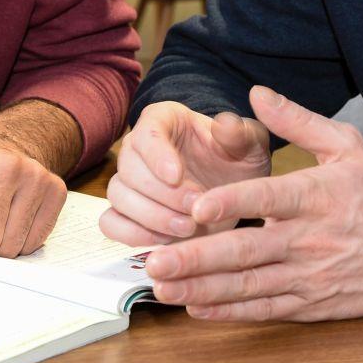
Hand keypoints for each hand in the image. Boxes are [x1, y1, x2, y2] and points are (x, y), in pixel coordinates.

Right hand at [99, 100, 271, 246]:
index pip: (147, 132)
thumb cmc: (238, 160)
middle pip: (128, 167)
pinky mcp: (127, 214)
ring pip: (118, 196)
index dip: (157, 155)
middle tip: (194, 209)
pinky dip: (133, 234)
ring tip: (188, 228)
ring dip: (151, 217)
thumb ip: (240, 133)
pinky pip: (111, 223)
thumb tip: (225, 124)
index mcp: (164, 120)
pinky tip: (166, 241)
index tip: (177, 176)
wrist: (233, 193)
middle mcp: (139, 148)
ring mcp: (130, 182)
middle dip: (161, 193)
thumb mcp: (250, 143)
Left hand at [144, 86, 362, 321]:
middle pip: (246, 251)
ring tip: (163, 288)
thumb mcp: (346, 145)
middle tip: (155, 262)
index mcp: (314, 196)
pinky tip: (197, 309)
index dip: (231, 203)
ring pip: (249, 286)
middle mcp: (307, 240)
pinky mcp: (310, 303)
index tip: (195, 207)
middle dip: (197, 258)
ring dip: (203, 290)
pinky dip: (230, 312)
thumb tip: (255, 91)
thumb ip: (296, 120)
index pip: (267, 199)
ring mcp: (307, 276)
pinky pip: (265, 310)